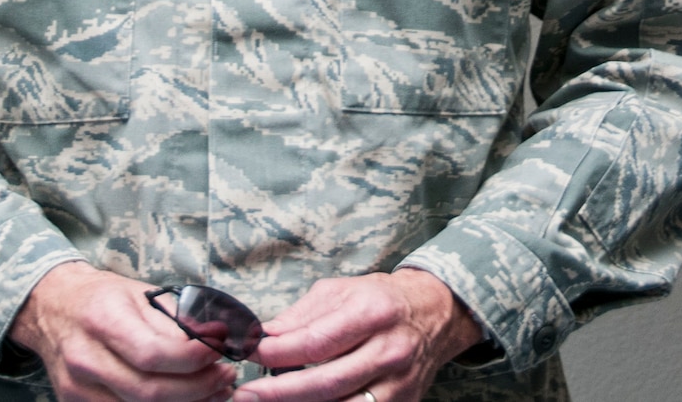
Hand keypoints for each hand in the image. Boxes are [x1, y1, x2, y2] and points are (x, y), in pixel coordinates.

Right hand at [9, 262, 237, 401]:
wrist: (53, 309)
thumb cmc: (104, 297)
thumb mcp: (141, 294)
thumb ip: (175, 321)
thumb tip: (213, 343)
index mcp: (103, 320)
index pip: (152, 354)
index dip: (193, 359)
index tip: (220, 351)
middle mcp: (85, 359)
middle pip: (148, 391)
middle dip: (197, 388)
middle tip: (225, 376)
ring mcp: (77, 389)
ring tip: (214, 390)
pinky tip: (186, 399)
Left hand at [238, 269, 483, 401]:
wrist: (436, 313)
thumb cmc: (382, 299)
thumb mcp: (343, 291)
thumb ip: (303, 314)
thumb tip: (265, 335)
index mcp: (374, 313)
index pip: (317, 341)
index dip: (278, 352)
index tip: (252, 353)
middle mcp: (389, 349)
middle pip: (326, 382)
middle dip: (279, 391)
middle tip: (246, 394)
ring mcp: (398, 382)